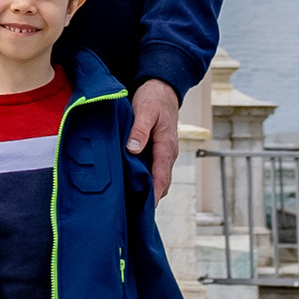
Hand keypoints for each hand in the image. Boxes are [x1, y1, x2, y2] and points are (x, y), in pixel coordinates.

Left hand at [127, 78, 180, 198]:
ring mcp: (164, 153)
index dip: (154, 194)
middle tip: (132, 210)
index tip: (145, 209)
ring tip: (130, 201)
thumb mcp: (144, 111)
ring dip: (148, 188)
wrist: (162, 87)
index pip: (162, 177)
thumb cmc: (153, 98)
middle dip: (150, 196)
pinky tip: (131, 182)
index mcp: (166, 147)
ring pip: (158, 177)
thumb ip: (139, 130)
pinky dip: (146, 178)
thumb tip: (133, 150)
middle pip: (161, 182)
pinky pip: (154, 169)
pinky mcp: (158, 150)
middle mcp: (168, 154)